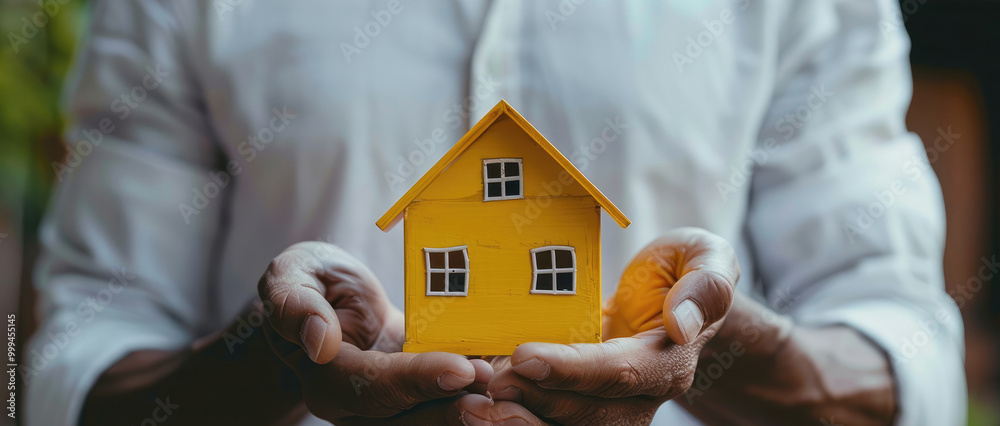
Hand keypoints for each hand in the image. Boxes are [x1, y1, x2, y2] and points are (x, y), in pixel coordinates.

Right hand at [258, 242, 499, 423]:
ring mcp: (389, 407)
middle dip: (456, 407)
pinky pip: (445, 403)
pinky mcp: (416, 397)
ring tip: (515, 397)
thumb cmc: (308, 281)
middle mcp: (357, 406)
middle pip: (407, 418)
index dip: (417, 380)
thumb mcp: (291, 276)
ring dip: (472, 412)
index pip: (372, 387)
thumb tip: (318, 342)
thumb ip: (295, 305)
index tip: (462, 369)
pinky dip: (479, 397)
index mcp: (327, 378)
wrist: (323, 299)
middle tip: (502, 391)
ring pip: (428, 420)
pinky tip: (517, 385)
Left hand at [488, 228, 739, 424]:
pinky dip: (514, 419)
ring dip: (519, 423)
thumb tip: (681, 322)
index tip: (524, 355)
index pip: (620, 373)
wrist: (674, 302)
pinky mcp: (581, 407)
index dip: (572, 369)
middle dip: (535, 401)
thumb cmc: (683, 272)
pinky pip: (548, 422)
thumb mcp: (706, 258)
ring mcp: (610, 409)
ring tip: (473, 408)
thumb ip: (704, 285)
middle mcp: (641, 397)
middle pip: (588, 415)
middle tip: (489, 382)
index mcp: (669, 361)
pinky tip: (475, 406)